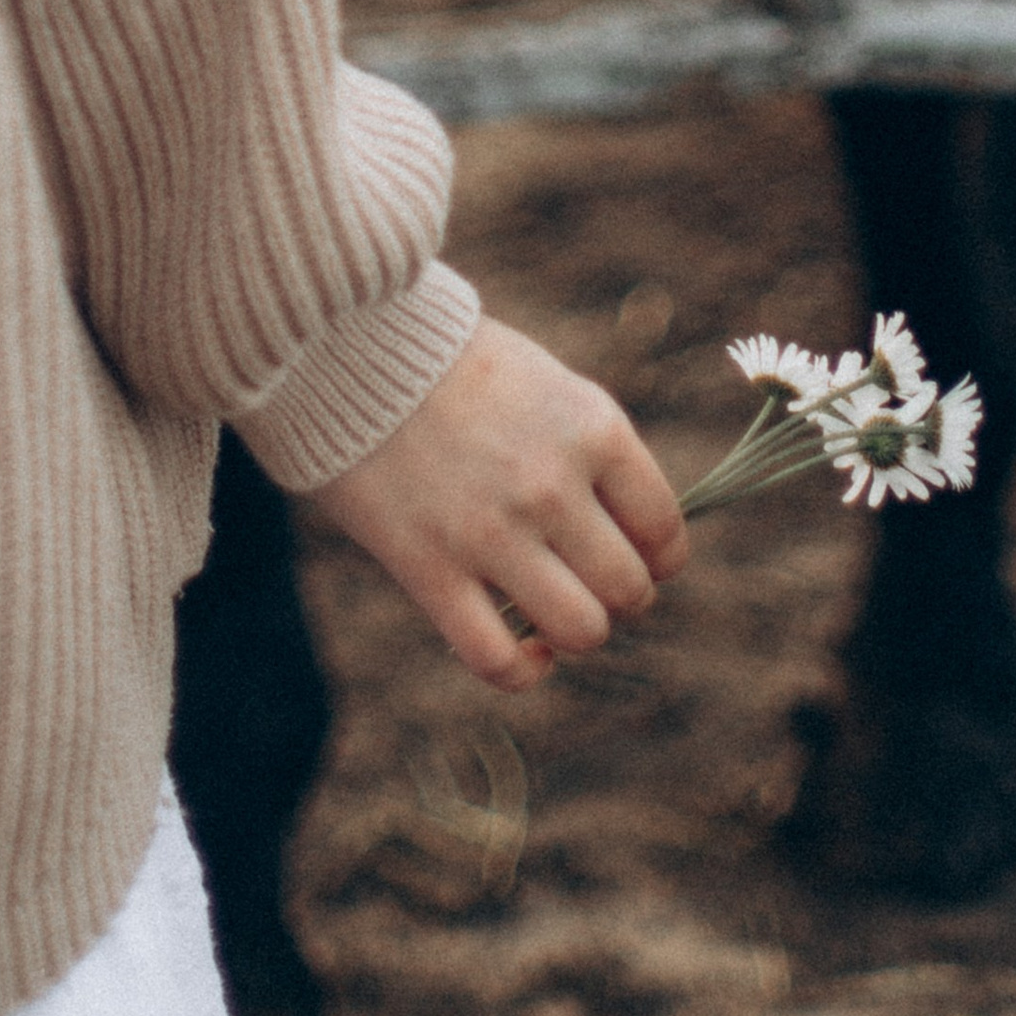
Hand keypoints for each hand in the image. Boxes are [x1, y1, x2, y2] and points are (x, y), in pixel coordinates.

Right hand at [305, 315, 685, 690]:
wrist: (351, 346)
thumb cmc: (454, 361)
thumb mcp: (549, 383)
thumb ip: (590, 452)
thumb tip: (626, 528)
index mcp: (594, 429)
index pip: (664, 527)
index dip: (659, 557)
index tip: (640, 558)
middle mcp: (554, 486)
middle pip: (628, 588)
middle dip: (621, 598)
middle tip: (590, 583)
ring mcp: (492, 533)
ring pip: (580, 630)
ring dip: (575, 632)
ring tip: (554, 611)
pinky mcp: (430, 569)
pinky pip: (497, 659)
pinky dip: (522, 670)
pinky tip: (524, 651)